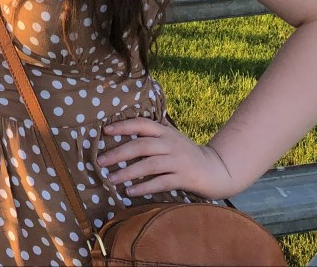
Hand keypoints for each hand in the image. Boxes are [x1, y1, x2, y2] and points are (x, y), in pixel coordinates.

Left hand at [96, 118, 237, 200]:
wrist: (216, 169)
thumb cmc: (187, 154)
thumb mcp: (171, 139)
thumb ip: (153, 137)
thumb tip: (122, 137)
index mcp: (165, 131)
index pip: (142, 124)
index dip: (123, 125)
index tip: (105, 130)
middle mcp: (170, 143)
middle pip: (141, 145)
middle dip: (119, 152)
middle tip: (101, 161)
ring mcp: (178, 160)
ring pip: (149, 164)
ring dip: (128, 172)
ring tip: (111, 179)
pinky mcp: (184, 177)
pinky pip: (160, 182)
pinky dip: (144, 187)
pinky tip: (130, 192)